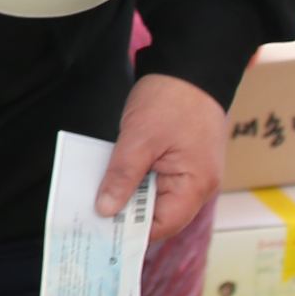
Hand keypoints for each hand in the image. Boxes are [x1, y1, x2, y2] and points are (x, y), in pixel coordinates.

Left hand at [94, 71, 228, 242]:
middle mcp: (200, 184)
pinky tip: (116, 175)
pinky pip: (159, 179)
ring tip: (101, 194)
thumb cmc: (171, 98)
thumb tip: (105, 210)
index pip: (163, 225)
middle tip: (94, 214)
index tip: (103, 231)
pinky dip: (138, 178)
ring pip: (157, 196)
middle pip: (160, 214)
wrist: (192, 64)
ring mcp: (193, 171)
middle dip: (128, 214)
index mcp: (196, 185)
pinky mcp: (185, 159)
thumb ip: (122, 177)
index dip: (133, 231)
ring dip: (131, 194)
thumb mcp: (139, 139)